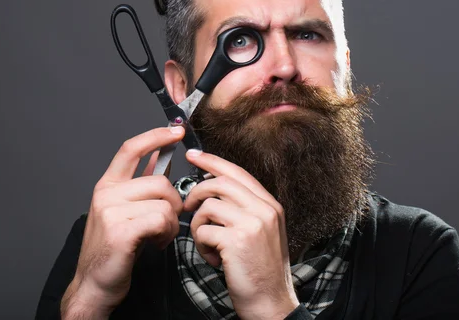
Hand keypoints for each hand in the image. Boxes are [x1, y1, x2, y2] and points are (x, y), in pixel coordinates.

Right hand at [61, 127, 184, 318]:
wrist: (94, 283)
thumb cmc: (115, 247)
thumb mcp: (127, 209)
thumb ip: (142, 182)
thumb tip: (159, 156)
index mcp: (108, 185)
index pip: (131, 149)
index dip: (155, 136)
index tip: (176, 130)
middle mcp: (106, 194)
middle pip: (159, 182)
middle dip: (174, 203)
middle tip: (168, 221)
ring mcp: (110, 211)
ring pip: (163, 202)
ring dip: (170, 223)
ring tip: (159, 235)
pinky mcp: (120, 231)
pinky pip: (160, 220)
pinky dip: (165, 233)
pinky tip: (156, 242)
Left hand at [184, 149, 299, 319]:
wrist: (271, 303)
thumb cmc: (260, 270)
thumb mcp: (261, 232)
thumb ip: (244, 209)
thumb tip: (213, 187)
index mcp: (270, 205)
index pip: (237, 172)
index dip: (212, 161)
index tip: (194, 155)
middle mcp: (264, 210)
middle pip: (220, 183)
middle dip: (197, 192)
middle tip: (188, 206)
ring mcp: (252, 224)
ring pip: (208, 206)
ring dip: (199, 226)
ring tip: (208, 244)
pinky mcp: (237, 241)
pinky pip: (204, 231)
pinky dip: (202, 245)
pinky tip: (214, 258)